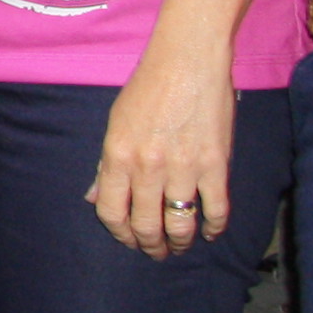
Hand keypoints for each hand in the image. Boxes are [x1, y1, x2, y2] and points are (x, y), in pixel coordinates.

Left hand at [88, 36, 237, 258]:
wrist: (188, 61)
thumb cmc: (148, 87)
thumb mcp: (115, 122)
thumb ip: (107, 163)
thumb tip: (95, 197)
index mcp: (117, 155)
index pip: (110, 211)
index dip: (119, 233)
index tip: (128, 240)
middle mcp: (148, 166)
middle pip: (145, 224)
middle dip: (150, 245)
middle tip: (156, 252)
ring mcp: (184, 168)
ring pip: (180, 223)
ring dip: (179, 242)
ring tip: (179, 246)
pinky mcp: (216, 165)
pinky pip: (216, 209)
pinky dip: (213, 227)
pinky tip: (209, 233)